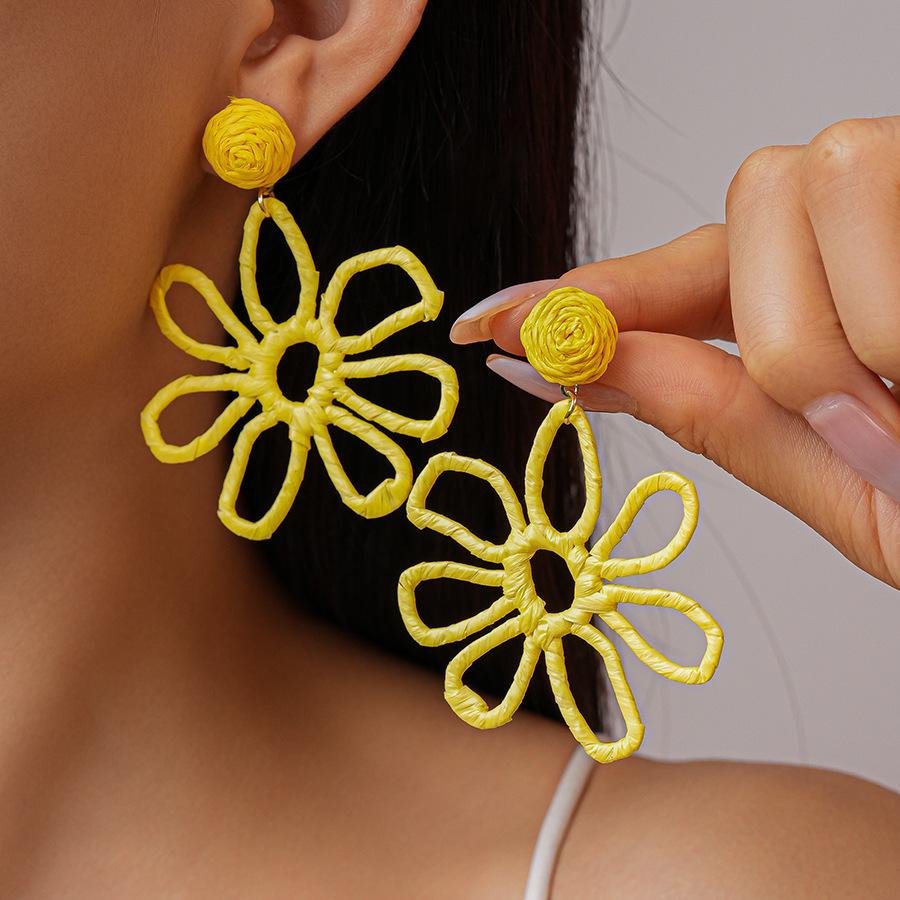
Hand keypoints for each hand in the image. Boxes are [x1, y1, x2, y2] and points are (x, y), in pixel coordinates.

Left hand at [450, 117, 899, 588]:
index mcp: (828, 310)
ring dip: (839, 320)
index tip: (479, 323)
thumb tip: (572, 365)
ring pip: (804, 177)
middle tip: (857, 421)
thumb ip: (722, 417)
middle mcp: (877, 229)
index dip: (575, 298)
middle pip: (748, 197)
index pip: (672, 284)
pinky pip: (883, 181)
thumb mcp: (854, 488)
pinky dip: (892, 299)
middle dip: (775, 328)